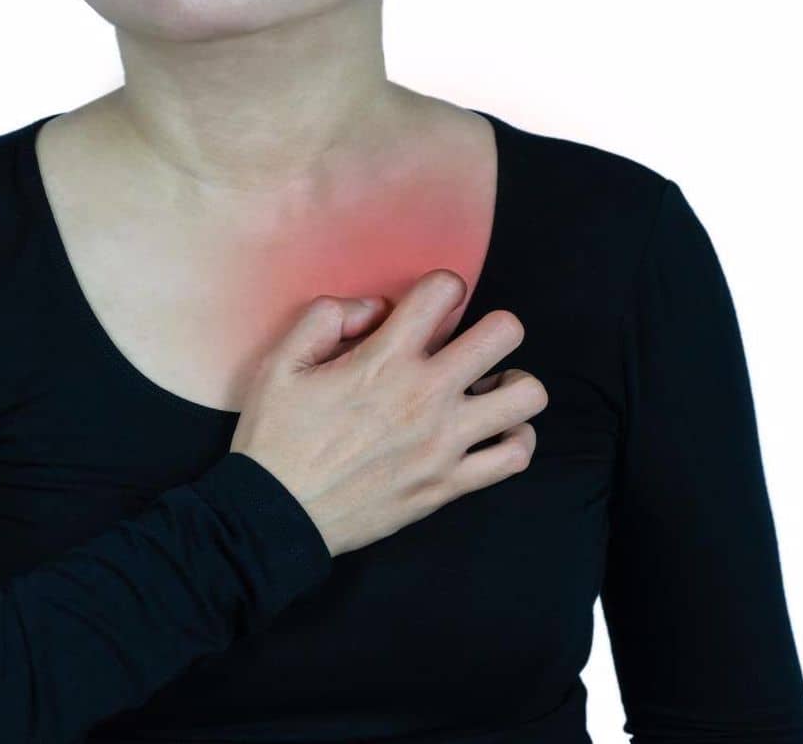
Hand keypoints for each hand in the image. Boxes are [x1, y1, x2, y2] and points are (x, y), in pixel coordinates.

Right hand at [229, 268, 547, 556]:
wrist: (277, 515)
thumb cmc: (276, 439)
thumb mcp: (280, 363)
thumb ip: (326, 317)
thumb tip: (375, 308)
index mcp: (384, 359)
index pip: (444, 291)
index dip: (441, 287)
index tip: (431, 307)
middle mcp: (425, 394)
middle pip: (504, 334)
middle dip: (493, 328)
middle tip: (471, 345)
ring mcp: (444, 442)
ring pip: (526, 396)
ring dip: (513, 383)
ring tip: (489, 388)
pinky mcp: (449, 484)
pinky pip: (515, 456)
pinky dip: (516, 439)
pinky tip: (495, 432)